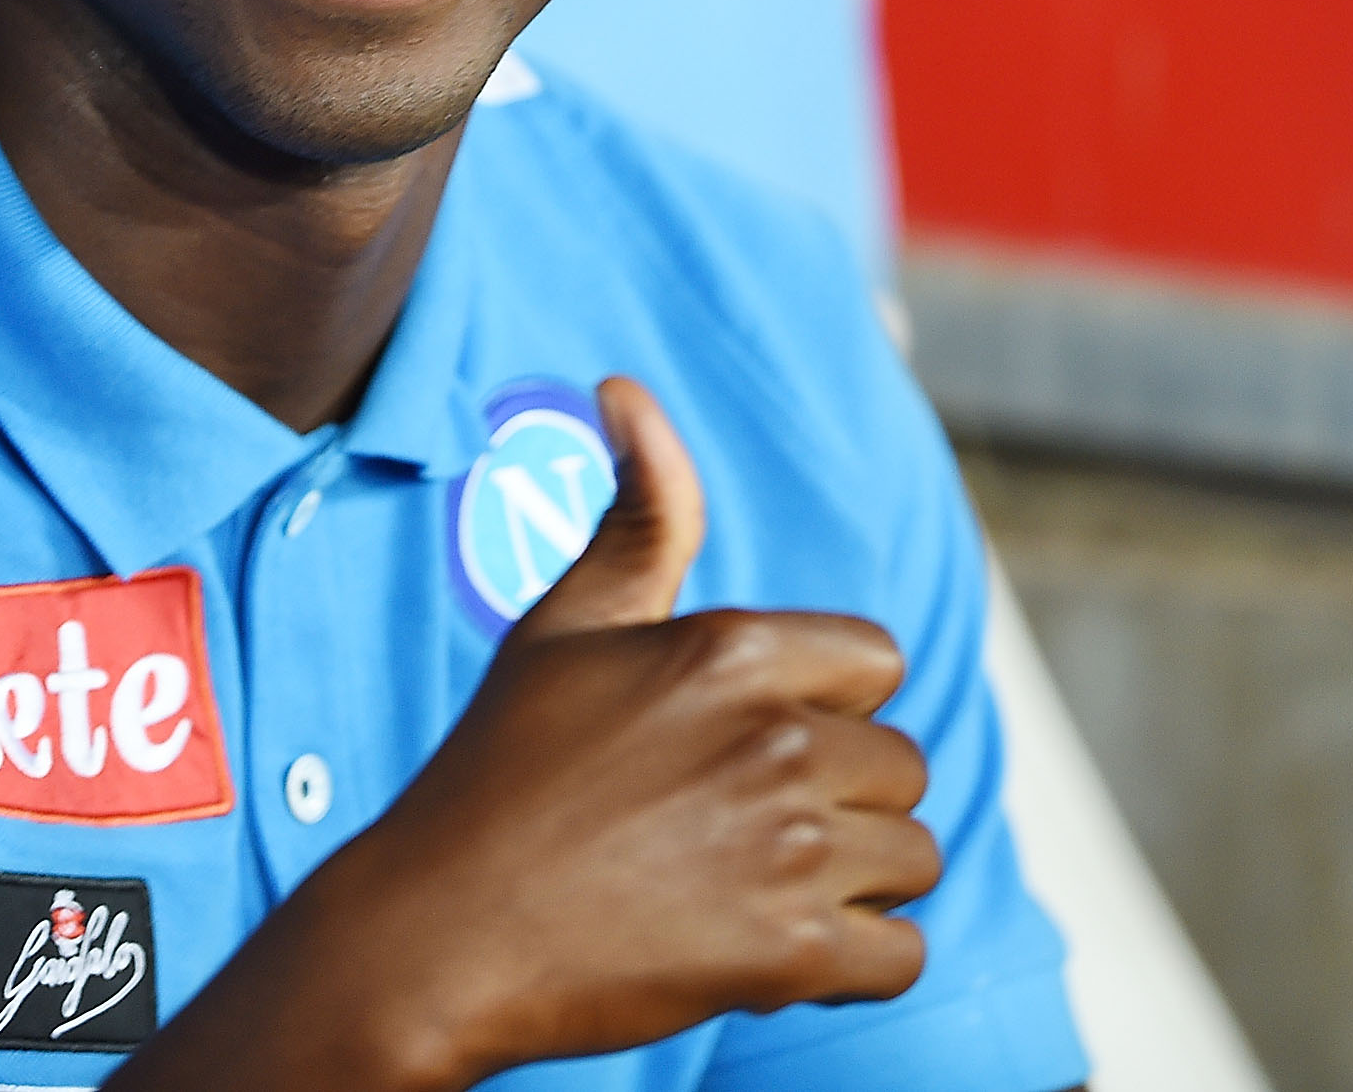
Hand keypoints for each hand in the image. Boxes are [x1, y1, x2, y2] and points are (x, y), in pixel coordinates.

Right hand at [118, 377, 940, 1090]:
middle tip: (736, 829)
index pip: (874, 664)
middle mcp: (776, 738)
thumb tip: (626, 388)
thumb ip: (637, 514)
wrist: (439, 934)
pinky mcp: (790, 955)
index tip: (747, 745)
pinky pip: (901, 956)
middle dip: (840, 800)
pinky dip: (859, 965)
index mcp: (732, 648)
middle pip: (900, 765)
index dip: (822, 706)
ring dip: (855, 882)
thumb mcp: (564, 624)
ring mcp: (789, 849)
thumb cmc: (499, 772)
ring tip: (757, 889)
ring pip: (913, 858)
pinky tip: (781, 954)